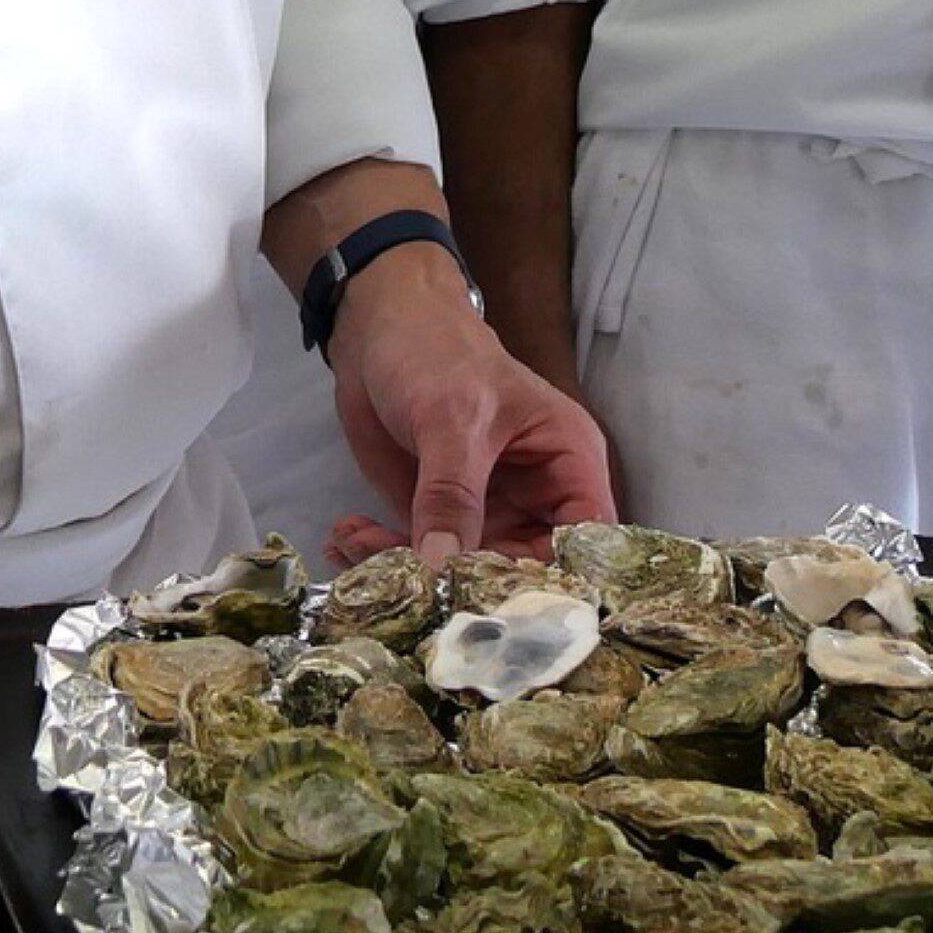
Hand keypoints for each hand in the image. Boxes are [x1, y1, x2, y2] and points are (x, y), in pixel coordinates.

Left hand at [324, 240, 618, 555]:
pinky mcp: (441, 516)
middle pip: (526, 571)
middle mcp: (539, 497)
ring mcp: (490, 512)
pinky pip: (422, 556)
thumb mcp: (451, 419)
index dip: (560, 580)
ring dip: (409, 571)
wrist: (380, 328)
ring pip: (466, 572)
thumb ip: (451, 494)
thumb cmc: (439, 352)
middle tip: (409, 585)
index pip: (588, 541)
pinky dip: (382, 554)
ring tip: (355, 544)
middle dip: (465, 585)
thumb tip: (442, 566)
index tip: (503, 604)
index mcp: (569, 463)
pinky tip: (344, 536)